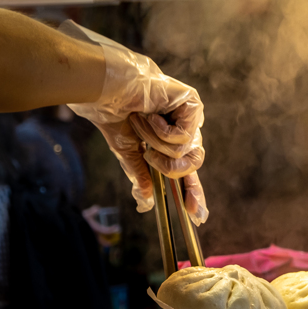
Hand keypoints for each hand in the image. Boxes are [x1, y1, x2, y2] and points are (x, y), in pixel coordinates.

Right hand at [59, 21, 207, 224]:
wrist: (109, 92)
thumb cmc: (115, 115)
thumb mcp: (129, 153)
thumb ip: (141, 176)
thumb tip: (146, 204)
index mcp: (171, 142)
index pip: (187, 173)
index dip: (193, 194)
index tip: (199, 216)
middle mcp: (184, 131)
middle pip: (193, 165)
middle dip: (170, 167)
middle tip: (149, 154)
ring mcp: (190, 117)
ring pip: (184, 153)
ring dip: (155, 143)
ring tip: (141, 122)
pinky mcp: (192, 105)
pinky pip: (182, 138)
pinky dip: (160, 131)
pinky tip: (151, 114)